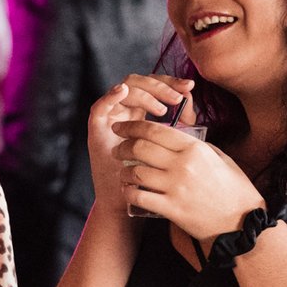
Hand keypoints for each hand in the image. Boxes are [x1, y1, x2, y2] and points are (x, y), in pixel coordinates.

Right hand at [87, 73, 193, 213]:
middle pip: (140, 82)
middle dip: (160, 85)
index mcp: (141, 112)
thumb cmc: (152, 177)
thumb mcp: (172, 147)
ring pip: (124, 89)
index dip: (171, 82)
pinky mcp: (96, 130)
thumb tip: (190, 100)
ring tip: (162, 110)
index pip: (155, 86)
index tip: (190, 87)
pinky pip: (99, 106)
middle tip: (178, 96)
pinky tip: (123, 92)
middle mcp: (124, 112)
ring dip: (144, 94)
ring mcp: (110, 119)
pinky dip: (109, 95)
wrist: (129, 203)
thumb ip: (181, 124)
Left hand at [111, 116, 261, 241]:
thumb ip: (198, 146)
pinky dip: (129, 192)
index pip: (155, 130)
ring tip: (123, 172)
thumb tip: (176, 137)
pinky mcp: (171, 209)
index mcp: (194, 149)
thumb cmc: (234, 190)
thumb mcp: (220, 158)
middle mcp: (183, 165)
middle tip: (117, 149)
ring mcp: (176, 188)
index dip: (132, 126)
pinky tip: (128, 191)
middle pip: (140, 148)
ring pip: (136, 172)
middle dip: (123, 146)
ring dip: (124, 171)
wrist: (242, 224)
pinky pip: (140, 196)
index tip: (121, 127)